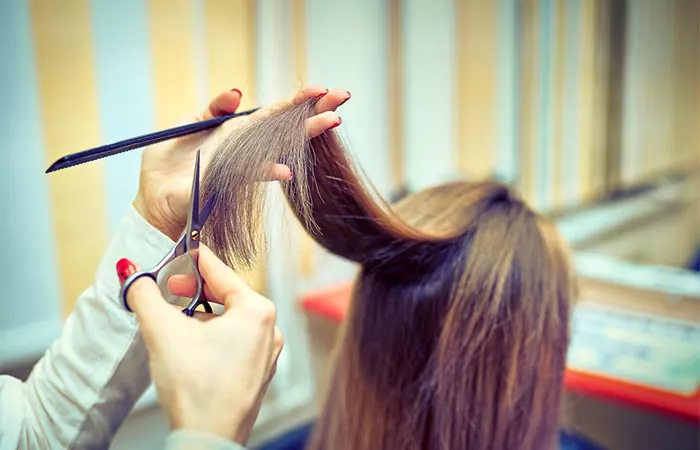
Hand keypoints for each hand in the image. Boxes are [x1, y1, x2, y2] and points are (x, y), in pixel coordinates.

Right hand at [119, 245, 283, 443]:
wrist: (206, 439)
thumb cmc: (196, 387)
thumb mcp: (162, 330)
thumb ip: (145, 295)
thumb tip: (131, 275)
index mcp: (258, 311)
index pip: (222, 273)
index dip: (196, 262)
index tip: (183, 252)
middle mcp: (270, 330)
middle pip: (227, 297)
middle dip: (196, 292)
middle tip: (170, 290)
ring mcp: (266, 355)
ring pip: (230, 322)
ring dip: (202, 316)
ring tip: (175, 321)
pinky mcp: (256, 375)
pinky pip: (234, 343)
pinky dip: (212, 337)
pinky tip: (190, 345)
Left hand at [134, 86, 350, 239]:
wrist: (155, 198)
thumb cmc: (168, 164)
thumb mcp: (188, 125)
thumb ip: (213, 108)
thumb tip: (237, 91)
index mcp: (238, 131)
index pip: (274, 112)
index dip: (297, 100)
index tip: (322, 88)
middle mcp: (248, 147)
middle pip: (288, 125)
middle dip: (316, 111)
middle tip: (344, 96)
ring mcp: (243, 165)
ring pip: (281, 146)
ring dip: (307, 133)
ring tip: (334, 120)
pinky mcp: (229, 183)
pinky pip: (252, 175)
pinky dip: (269, 172)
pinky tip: (285, 170)